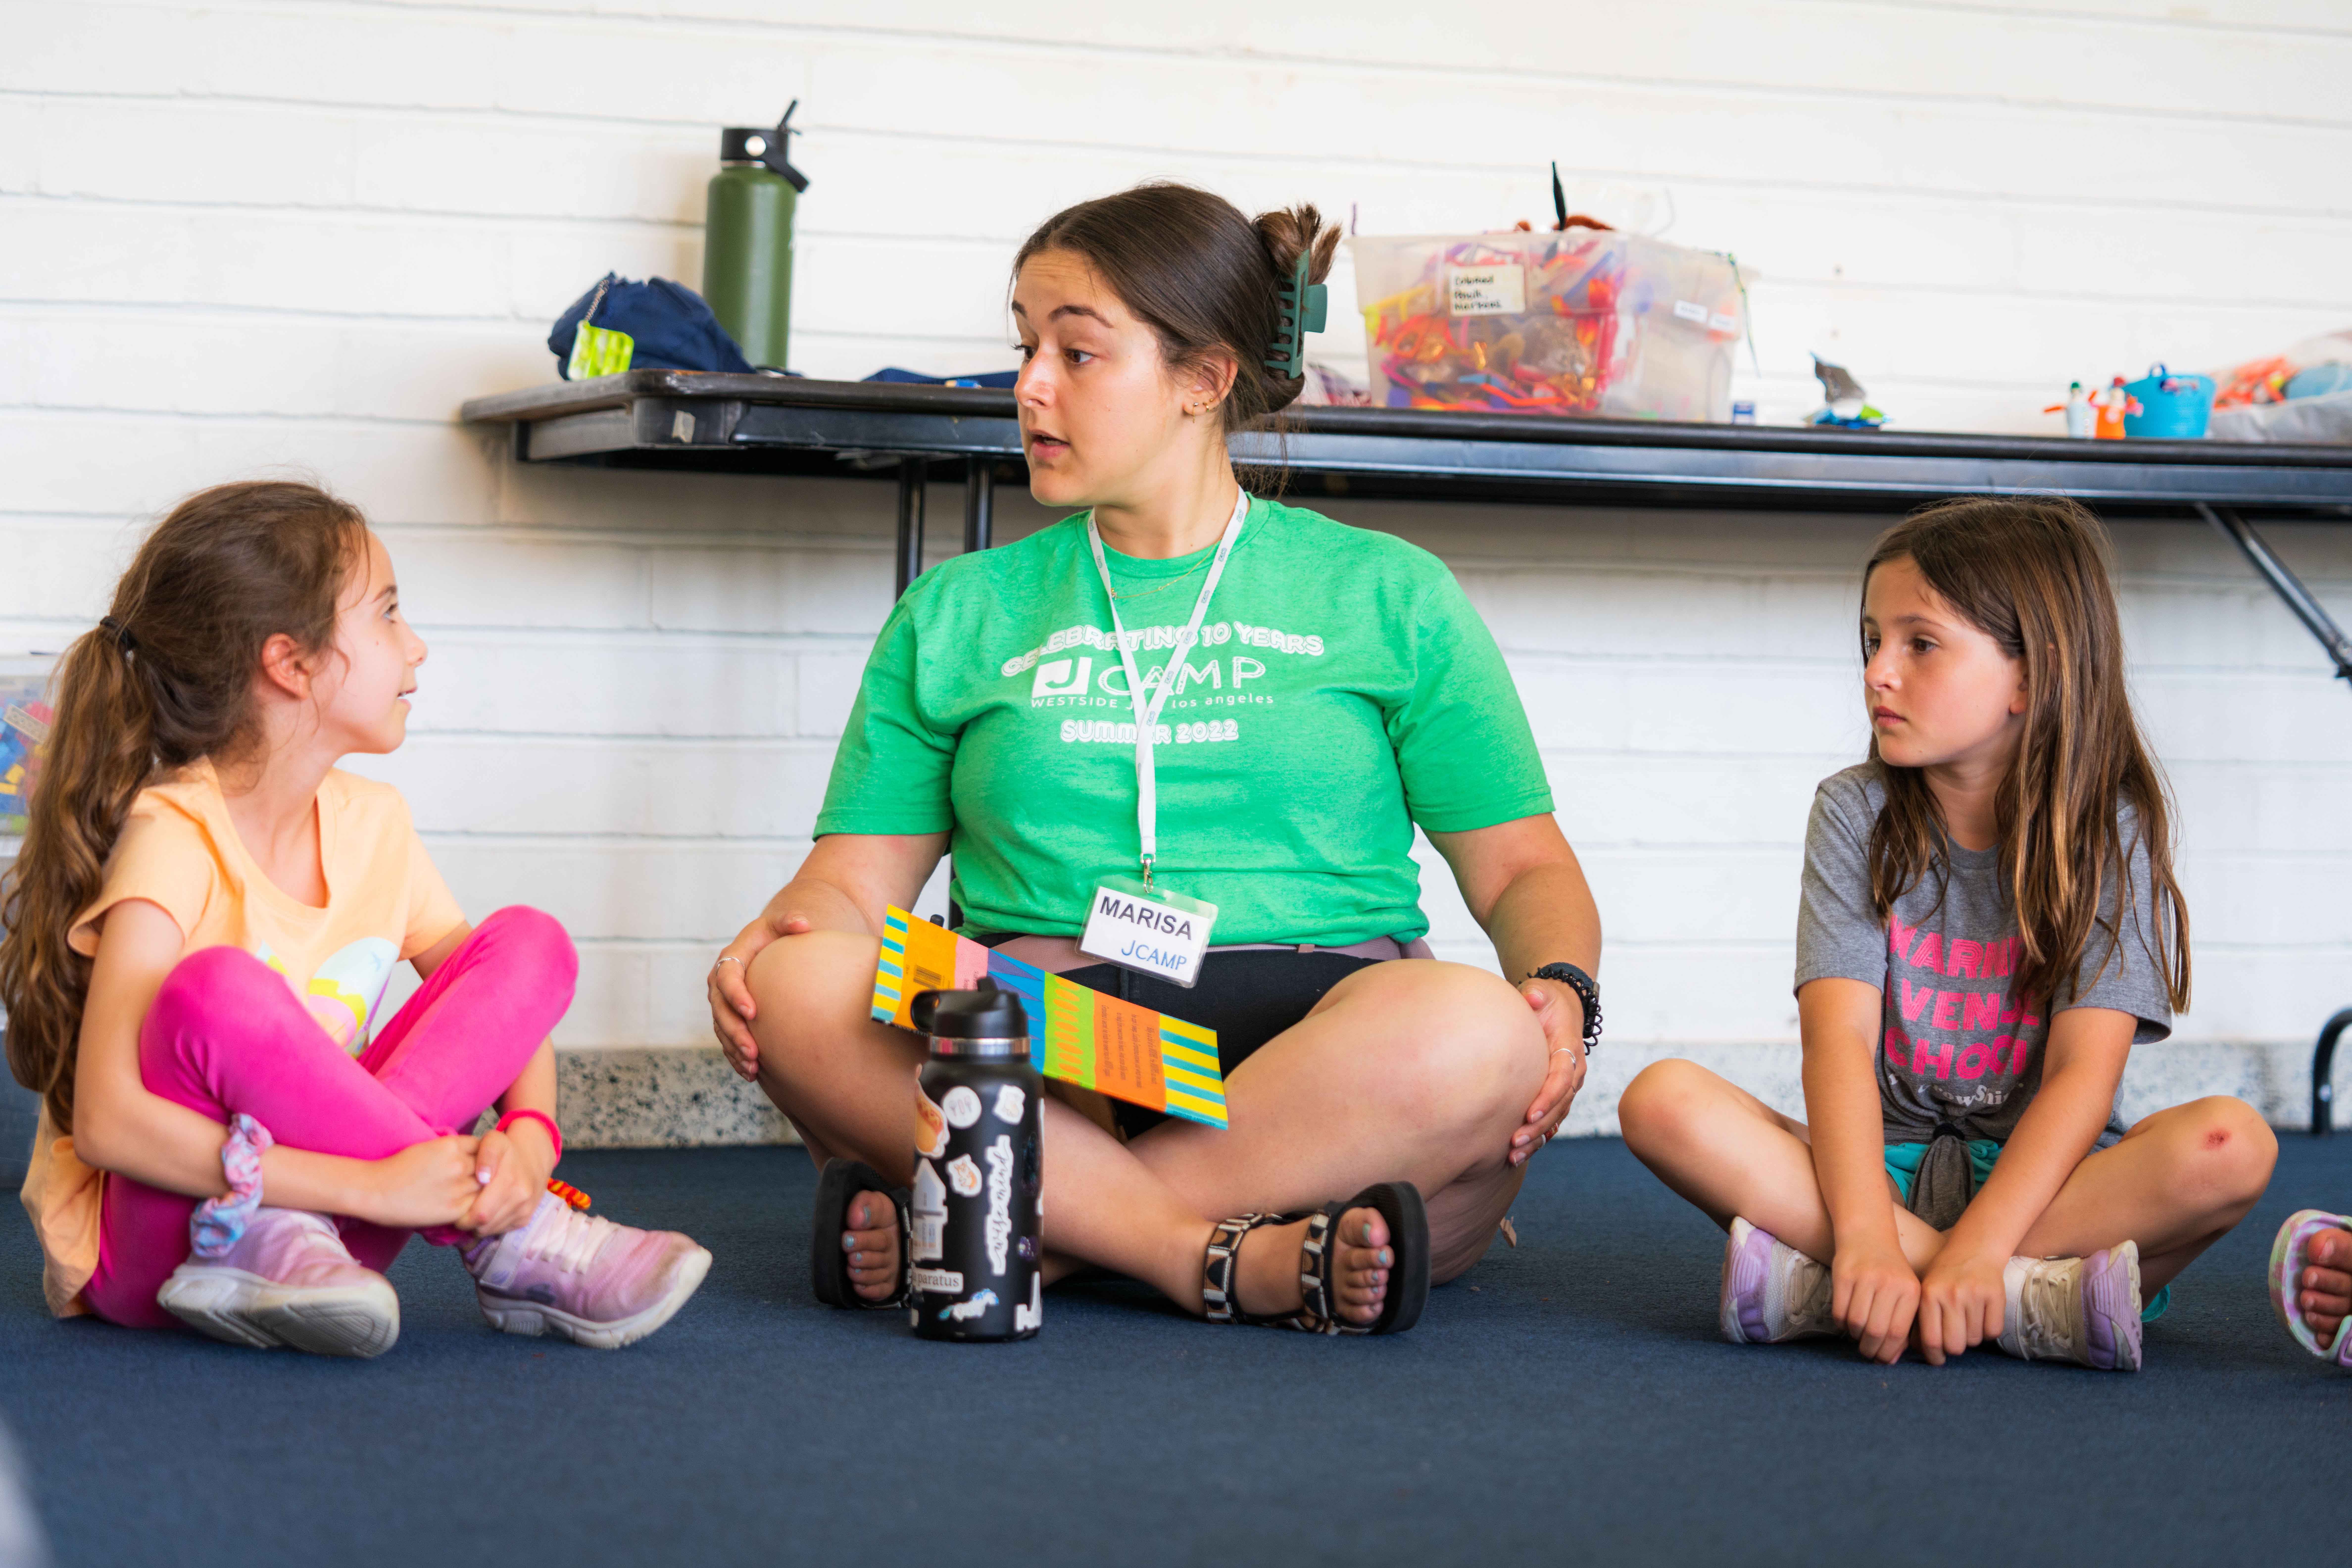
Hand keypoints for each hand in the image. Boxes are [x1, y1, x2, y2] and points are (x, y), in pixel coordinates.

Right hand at [361, 1135, 483, 1229]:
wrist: (374, 1191)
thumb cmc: (397, 1168)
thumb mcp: (428, 1148)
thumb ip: (453, 1150)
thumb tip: (474, 1156)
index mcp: (451, 1146)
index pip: (484, 1147)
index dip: (483, 1156)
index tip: (478, 1163)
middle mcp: (459, 1164)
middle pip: (489, 1167)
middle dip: (486, 1174)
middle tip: (479, 1181)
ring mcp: (458, 1188)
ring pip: (485, 1188)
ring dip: (481, 1191)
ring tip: (473, 1195)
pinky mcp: (454, 1209)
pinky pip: (476, 1206)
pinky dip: (474, 1207)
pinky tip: (465, 1207)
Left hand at [461, 1126, 554, 1236]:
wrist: (534, 1157)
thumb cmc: (506, 1150)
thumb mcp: (493, 1141)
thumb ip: (486, 1154)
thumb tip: (483, 1177)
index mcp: (510, 1182)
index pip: (480, 1215)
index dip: (463, 1217)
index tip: (456, 1208)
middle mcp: (520, 1200)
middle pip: (484, 1226)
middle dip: (468, 1222)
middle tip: (461, 1211)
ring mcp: (525, 1211)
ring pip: (491, 1230)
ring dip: (479, 1225)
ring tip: (474, 1209)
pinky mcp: (525, 1219)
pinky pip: (501, 1231)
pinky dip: (491, 1225)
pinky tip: (488, 1210)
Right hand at [708, 907, 810, 1079]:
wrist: (766, 948)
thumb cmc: (775, 935)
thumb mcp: (780, 924)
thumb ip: (789, 921)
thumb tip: (802, 924)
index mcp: (730, 959)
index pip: (727, 978)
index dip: (736, 995)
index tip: (752, 1012)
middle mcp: (720, 983)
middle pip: (720, 1011)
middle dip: (735, 1032)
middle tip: (753, 1050)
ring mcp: (722, 1003)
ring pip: (722, 1030)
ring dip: (735, 1050)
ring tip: (753, 1067)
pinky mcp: (728, 1018)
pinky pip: (727, 1040)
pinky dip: (736, 1057)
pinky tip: (751, 1073)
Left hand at [1509, 979, 1587, 1166]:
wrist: (1558, 1009)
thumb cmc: (1545, 1001)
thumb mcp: (1542, 992)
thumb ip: (1537, 995)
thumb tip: (1532, 997)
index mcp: (1569, 1051)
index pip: (1561, 1079)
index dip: (1547, 1098)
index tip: (1528, 1113)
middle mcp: (1572, 1074)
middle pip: (1559, 1106)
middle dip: (1538, 1127)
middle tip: (1514, 1143)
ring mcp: (1566, 1088)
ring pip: (1555, 1119)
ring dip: (1536, 1139)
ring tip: (1513, 1156)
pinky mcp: (1556, 1097)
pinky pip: (1549, 1121)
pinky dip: (1536, 1139)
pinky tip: (1516, 1155)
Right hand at [1831, 1237, 1919, 1364]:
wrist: (1867, 1233)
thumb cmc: (1889, 1270)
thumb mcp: (1905, 1293)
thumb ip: (1902, 1325)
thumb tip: (1888, 1360)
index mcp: (1910, 1291)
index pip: (1897, 1333)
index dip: (1887, 1352)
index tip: (1882, 1360)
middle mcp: (1889, 1283)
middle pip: (1876, 1331)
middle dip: (1870, 1349)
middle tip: (1867, 1353)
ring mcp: (1865, 1277)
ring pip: (1856, 1323)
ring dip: (1855, 1336)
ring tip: (1857, 1336)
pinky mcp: (1843, 1274)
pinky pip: (1839, 1311)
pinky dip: (1842, 1324)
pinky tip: (1847, 1322)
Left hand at [1916, 1245, 2006, 1365]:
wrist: (1974, 1248)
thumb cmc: (1944, 1274)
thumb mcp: (1925, 1290)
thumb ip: (1920, 1318)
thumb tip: (1919, 1350)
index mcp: (1928, 1294)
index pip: (1931, 1340)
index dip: (1934, 1356)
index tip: (1936, 1360)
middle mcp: (1950, 1295)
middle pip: (1955, 1345)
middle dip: (1954, 1349)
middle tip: (1954, 1341)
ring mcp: (1974, 1295)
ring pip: (1974, 1340)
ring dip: (1971, 1337)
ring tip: (1968, 1321)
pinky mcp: (1996, 1295)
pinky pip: (1993, 1331)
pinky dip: (1988, 1330)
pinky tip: (1982, 1317)